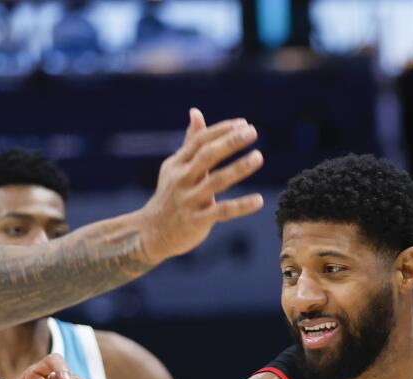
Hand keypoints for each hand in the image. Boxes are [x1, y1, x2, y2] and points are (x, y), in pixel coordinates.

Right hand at [139, 108, 264, 262]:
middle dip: (230, 142)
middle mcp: (182, 178)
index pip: (201, 141)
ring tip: (258, 156)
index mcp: (178, 163)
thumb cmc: (170, 195)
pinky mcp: (197, 221)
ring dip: (238, 168)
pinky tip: (259, 200)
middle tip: (252, 131)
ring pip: (216, 181)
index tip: (244, 123)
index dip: (222, 130)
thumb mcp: (176, 166)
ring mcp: (189, 200)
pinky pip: (222, 212)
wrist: (152, 232)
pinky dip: (241, 206)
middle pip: (207, 155)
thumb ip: (190, 141)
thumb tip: (195, 111)